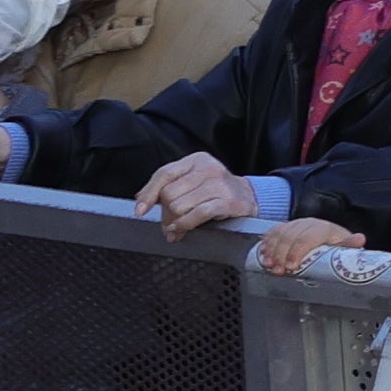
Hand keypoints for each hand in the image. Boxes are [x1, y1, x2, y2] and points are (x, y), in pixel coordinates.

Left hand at [133, 154, 253, 232]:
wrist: (250, 197)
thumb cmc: (216, 191)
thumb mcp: (192, 182)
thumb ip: (168, 188)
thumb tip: (141, 201)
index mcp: (196, 160)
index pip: (164, 174)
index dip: (149, 194)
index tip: (140, 210)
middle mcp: (208, 168)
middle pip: (170, 194)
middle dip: (165, 213)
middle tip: (168, 223)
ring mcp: (220, 184)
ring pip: (180, 206)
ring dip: (174, 222)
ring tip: (177, 227)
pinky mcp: (228, 201)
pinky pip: (197, 214)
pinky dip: (185, 224)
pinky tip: (181, 229)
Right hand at [249, 215, 353, 274]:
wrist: (328, 238)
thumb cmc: (335, 246)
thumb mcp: (344, 247)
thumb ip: (349, 245)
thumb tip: (360, 239)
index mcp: (324, 228)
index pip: (308, 237)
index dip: (297, 251)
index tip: (291, 266)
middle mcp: (309, 224)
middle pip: (290, 236)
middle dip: (281, 255)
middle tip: (278, 271)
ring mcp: (296, 225)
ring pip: (279, 234)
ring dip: (271, 250)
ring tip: (269, 265)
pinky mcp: (286, 228)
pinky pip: (272, 232)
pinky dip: (266, 243)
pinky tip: (263, 254)